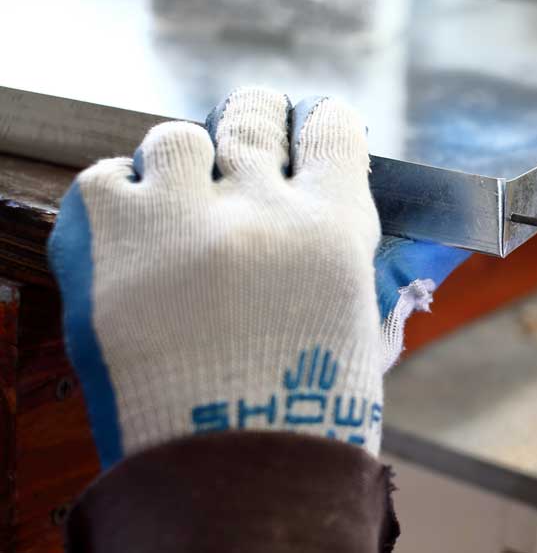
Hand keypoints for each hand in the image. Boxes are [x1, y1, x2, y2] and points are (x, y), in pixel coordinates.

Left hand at [49, 88, 465, 467]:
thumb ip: (362, 254)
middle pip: (251, 114)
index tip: (307, 125)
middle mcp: (260, 210)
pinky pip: (104, 176)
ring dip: (179, 166)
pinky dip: (118, 200)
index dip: (318, 123)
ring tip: (179, 211)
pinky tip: (133, 240)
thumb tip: (377, 211)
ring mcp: (180, 219)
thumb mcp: (357, 320)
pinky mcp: (108, 238)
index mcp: (333, 227)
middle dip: (252, 120)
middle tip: (243, 139)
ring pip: (174, 138)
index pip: (331, 127)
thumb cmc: (308, 406)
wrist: (231, 476)